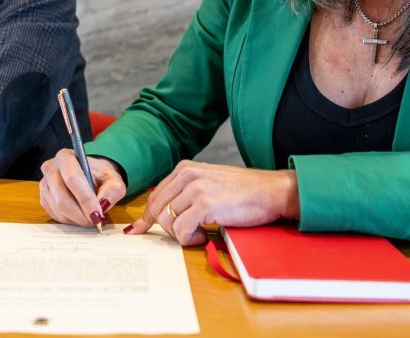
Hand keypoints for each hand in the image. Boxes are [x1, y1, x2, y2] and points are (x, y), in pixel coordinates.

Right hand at [39, 149, 126, 227]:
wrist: (90, 175)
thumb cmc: (100, 176)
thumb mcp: (113, 179)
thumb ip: (112, 190)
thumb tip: (102, 205)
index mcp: (66, 157)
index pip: (73, 179)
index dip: (85, 200)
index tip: (97, 215)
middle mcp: (50, 169)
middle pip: (62, 198)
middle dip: (81, 214)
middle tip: (96, 221)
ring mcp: (44, 185)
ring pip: (59, 210)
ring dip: (77, 219)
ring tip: (90, 217)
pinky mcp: (44, 199)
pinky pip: (56, 215)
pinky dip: (71, 220)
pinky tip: (81, 215)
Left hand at [126, 161, 299, 245]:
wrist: (271, 191)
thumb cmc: (244, 191)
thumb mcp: (209, 182)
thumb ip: (185, 192)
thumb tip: (160, 213)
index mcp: (185, 168)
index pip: (154, 196)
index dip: (147, 217)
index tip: (138, 230)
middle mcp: (187, 175)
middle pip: (157, 210)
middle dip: (167, 229)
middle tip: (188, 234)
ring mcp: (195, 189)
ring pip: (167, 222)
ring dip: (182, 235)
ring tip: (202, 232)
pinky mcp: (205, 205)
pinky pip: (182, 230)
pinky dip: (190, 239)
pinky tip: (206, 235)